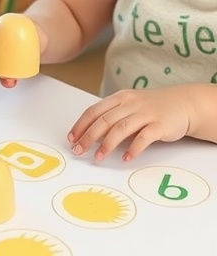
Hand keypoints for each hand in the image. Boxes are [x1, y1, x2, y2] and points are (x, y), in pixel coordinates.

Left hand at [67, 86, 192, 161]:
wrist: (184, 103)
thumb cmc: (152, 107)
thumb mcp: (130, 107)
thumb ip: (113, 118)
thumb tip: (90, 136)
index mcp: (120, 98)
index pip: (94, 111)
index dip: (81, 125)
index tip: (71, 139)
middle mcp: (131, 103)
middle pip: (104, 120)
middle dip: (88, 137)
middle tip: (79, 151)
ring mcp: (146, 113)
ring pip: (121, 128)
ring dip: (107, 144)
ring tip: (98, 158)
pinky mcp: (160, 125)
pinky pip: (143, 137)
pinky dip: (133, 148)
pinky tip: (125, 158)